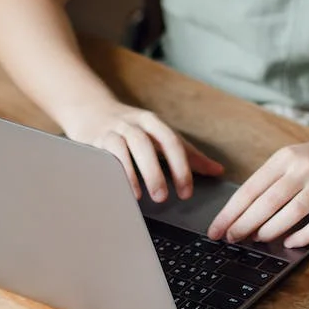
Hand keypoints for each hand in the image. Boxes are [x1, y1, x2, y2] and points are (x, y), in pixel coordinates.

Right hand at [64, 103, 222, 202]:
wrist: (91, 110)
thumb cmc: (134, 129)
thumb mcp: (161, 137)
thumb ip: (188, 154)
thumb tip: (217, 170)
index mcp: (154, 123)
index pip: (172, 142)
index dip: (181, 167)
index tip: (186, 192)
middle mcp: (134, 124)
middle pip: (148, 144)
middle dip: (157, 172)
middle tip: (164, 198)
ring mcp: (113, 131)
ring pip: (126, 147)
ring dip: (135, 172)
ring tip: (142, 197)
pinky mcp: (95, 141)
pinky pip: (105, 155)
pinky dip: (115, 171)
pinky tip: (122, 189)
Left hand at [206, 135, 308, 246]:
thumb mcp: (290, 158)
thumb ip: (269, 181)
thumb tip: (242, 213)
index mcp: (285, 158)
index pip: (251, 188)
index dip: (231, 212)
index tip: (216, 229)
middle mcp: (304, 169)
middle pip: (268, 202)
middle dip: (244, 224)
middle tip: (231, 238)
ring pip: (292, 213)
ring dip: (270, 230)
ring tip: (256, 239)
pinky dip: (303, 236)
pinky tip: (290, 243)